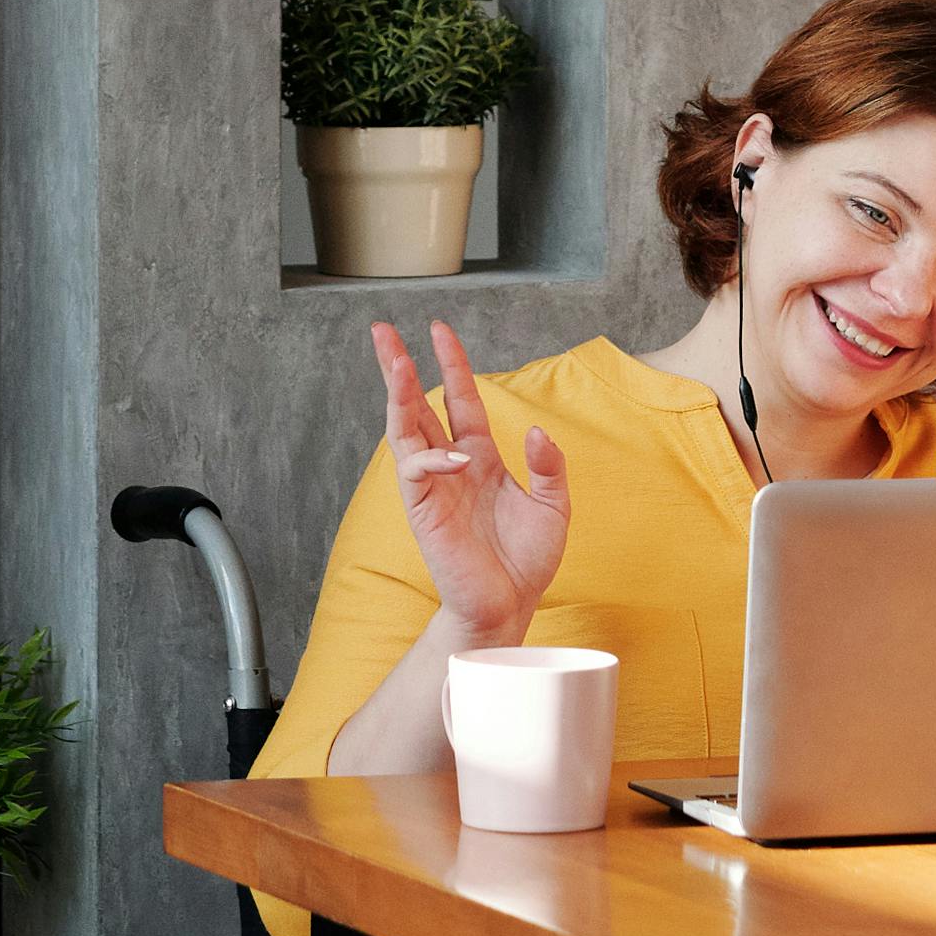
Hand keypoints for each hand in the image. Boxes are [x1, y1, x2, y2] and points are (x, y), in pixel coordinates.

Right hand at [370, 314, 569, 644]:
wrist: (510, 605)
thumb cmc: (527, 560)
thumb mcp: (554, 506)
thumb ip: (549, 466)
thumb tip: (534, 432)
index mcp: (480, 456)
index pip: (459, 399)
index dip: (451, 364)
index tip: (439, 330)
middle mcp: (451, 465)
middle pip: (416, 404)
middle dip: (397, 367)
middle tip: (381, 330)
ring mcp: (433, 486)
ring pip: (404, 429)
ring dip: (396, 394)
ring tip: (393, 360)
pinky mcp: (423, 510)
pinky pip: (416, 471)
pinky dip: (430, 457)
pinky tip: (454, 457)